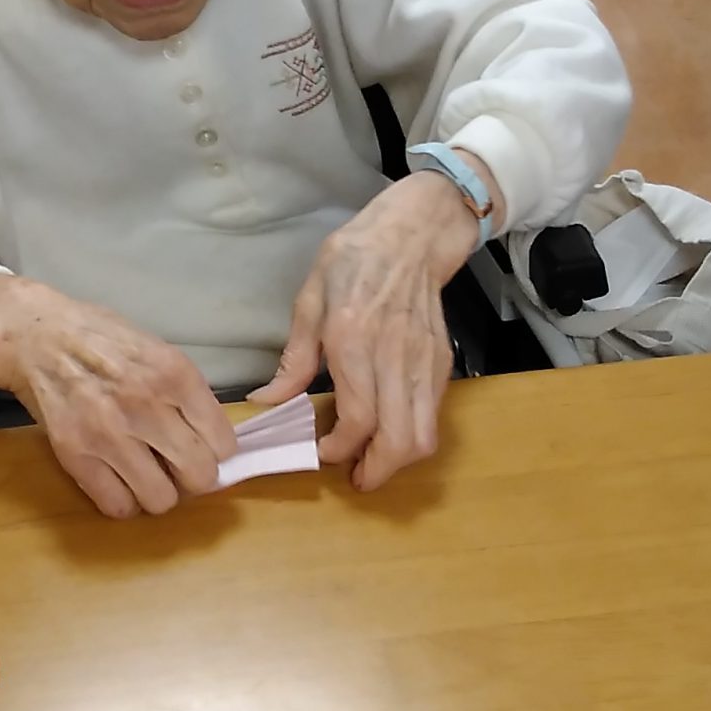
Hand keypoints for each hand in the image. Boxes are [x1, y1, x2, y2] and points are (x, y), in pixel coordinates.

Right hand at [0, 275, 235, 518]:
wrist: (36, 336)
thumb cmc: (100, 338)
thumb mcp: (158, 350)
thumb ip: (186, 393)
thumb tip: (211, 439)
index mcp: (175, 375)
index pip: (223, 443)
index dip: (215, 451)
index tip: (203, 449)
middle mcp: (147, 406)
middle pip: (199, 476)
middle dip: (192, 476)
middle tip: (176, 466)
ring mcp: (110, 434)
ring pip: (161, 500)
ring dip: (157, 492)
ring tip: (146, 475)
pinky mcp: (76, 455)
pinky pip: (117, 505)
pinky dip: (122, 500)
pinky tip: (118, 480)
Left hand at [249, 167, 496, 491]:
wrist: (412, 233)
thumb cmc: (354, 260)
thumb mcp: (309, 299)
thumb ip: (294, 358)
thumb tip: (268, 401)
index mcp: (354, 339)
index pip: (358, 416)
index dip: (342, 447)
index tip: (324, 452)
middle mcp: (394, 355)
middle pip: (400, 438)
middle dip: (377, 470)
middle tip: (356, 477)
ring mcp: (424, 361)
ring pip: (425, 434)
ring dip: (400, 460)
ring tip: (374, 461)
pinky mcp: (442, 362)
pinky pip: (434, 414)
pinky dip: (415, 435)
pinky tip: (391, 429)